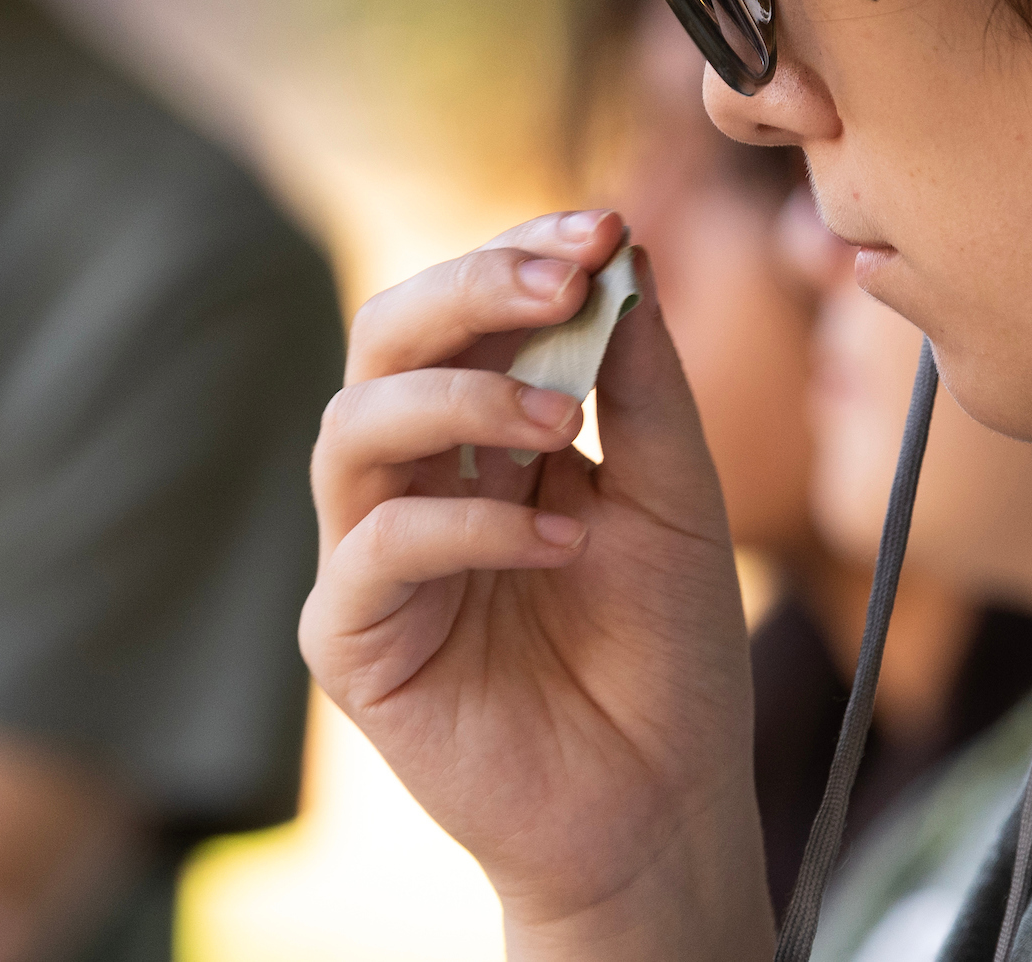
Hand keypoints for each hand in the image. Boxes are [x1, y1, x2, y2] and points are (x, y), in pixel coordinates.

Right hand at [303, 211, 771, 961]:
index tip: (601, 223)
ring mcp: (375, 560)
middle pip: (384, 341)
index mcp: (484, 438)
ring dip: (465, 395)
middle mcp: (415, 483)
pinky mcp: (355, 642)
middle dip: (470, 288)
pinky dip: (468, 523)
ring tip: (569, 420)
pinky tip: (561, 537)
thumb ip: (641, 381)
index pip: (465, 309)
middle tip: (562, 274)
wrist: (665, 808)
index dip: (520, 252)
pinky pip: (376, 548)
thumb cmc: (670, 655)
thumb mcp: (678, 495)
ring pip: (353, 428)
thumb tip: (621, 251)